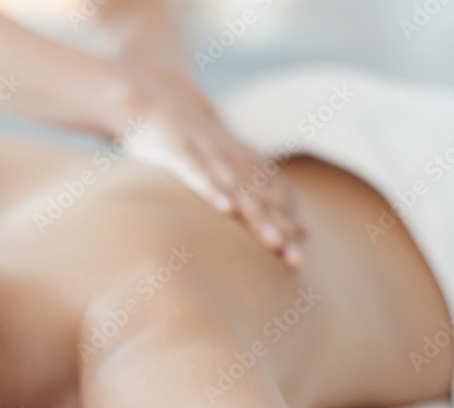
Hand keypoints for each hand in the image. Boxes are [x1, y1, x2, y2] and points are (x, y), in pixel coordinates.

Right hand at [113, 60, 307, 266]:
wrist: (151, 100)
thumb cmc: (185, 141)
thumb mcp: (213, 161)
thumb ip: (235, 185)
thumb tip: (246, 215)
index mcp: (241, 162)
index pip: (275, 190)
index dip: (290, 217)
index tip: (302, 249)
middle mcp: (231, 159)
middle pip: (262, 198)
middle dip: (281, 229)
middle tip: (296, 261)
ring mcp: (207, 155)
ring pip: (237, 189)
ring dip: (257, 216)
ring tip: (274, 243)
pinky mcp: (179, 152)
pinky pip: (198, 174)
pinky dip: (213, 189)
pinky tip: (225, 208)